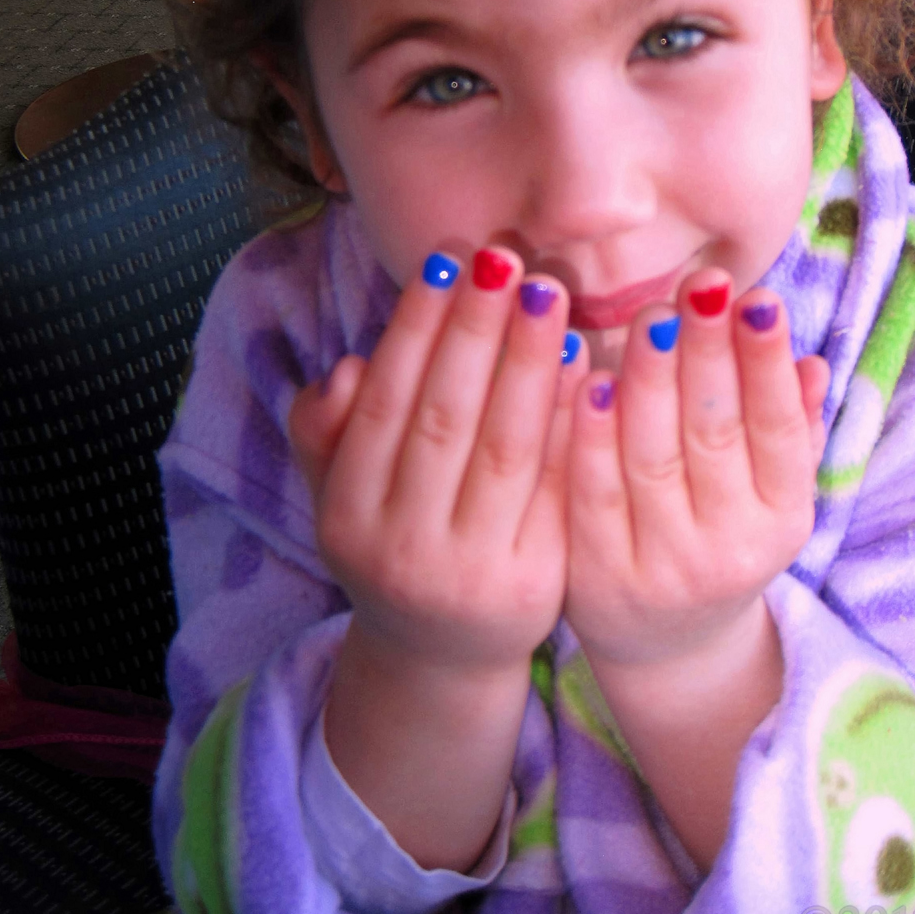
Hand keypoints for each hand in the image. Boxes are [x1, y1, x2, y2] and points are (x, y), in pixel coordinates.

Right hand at [289, 247, 581, 674]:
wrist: (443, 656)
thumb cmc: (393, 540)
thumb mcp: (339, 493)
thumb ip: (328, 431)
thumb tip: (350, 368)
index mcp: (348, 515)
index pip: (386, 402)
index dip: (418, 325)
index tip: (451, 258)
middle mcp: (402, 547)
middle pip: (446, 418)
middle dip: (477, 329)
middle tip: (506, 257)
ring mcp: (470, 571)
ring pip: (504, 450)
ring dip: (529, 362)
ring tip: (549, 291)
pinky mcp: (536, 584)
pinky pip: (555, 487)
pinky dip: (568, 421)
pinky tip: (585, 363)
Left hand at [564, 267, 827, 672]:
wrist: (665, 645)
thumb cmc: (720, 535)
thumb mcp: (770, 493)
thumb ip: (793, 427)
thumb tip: (812, 364)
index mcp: (783, 520)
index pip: (779, 430)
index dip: (766, 363)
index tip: (758, 297)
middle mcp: (730, 548)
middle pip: (715, 434)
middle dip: (709, 352)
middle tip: (700, 284)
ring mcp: (662, 566)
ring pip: (654, 456)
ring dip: (651, 378)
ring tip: (652, 314)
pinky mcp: (599, 576)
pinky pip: (594, 492)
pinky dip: (592, 434)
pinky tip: (590, 379)